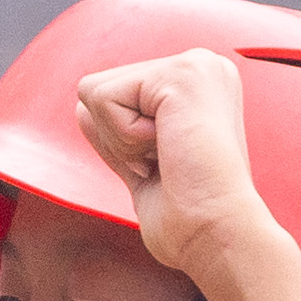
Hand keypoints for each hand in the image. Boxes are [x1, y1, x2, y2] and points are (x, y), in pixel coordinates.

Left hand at [73, 49, 282, 279]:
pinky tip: (170, 150)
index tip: (171, 169)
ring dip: (122, 142)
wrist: (219, 237)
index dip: (124, 147)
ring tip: (172, 158)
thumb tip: (81, 108)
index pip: (117, 98)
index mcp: (198, 87)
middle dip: (119, 142)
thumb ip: (118, 134)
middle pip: (99, 90)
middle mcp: (201, 66)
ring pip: (96, 93)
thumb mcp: (144, 169)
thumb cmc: (191, 222)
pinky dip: (124, 140)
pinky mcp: (181, 72)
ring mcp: (194, 64)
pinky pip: (104, 99)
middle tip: (170, 166)